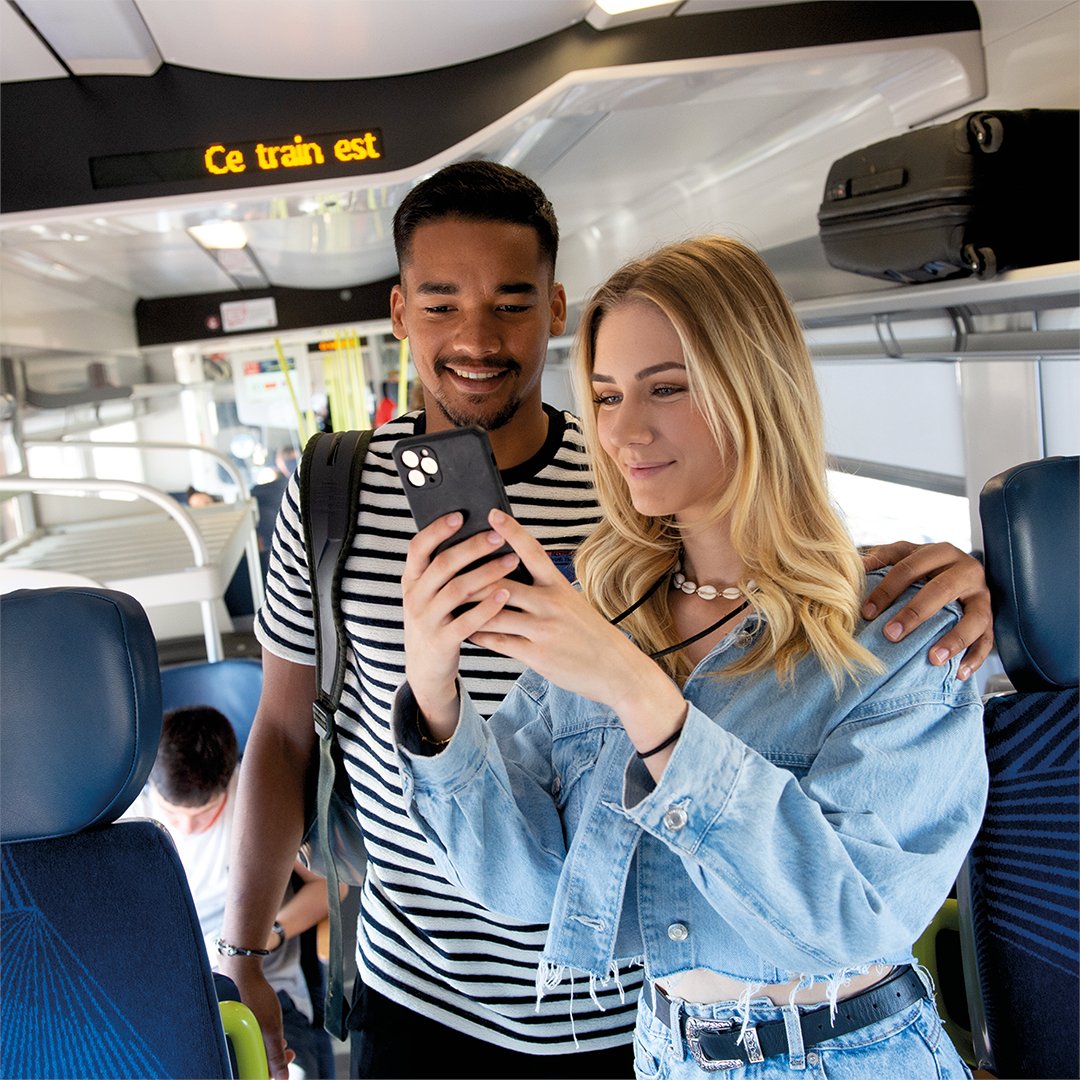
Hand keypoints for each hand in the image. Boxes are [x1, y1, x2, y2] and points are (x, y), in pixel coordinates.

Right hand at [221, 962, 293, 1079]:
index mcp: (234, 1053)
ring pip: (252, 1051)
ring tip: (282, 1040)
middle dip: (273, 1059)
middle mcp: (229, 1047)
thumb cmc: (254, 999)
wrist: (241, 972)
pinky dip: (261, 1038)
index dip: (273, 1071)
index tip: (288, 1059)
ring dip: (269, 1048)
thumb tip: (283, 1078)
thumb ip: (275, 1055)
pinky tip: (269, 1031)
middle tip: (289, 1050)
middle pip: (253, 1063)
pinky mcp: (233, 1026)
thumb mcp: (271, 1029)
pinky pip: (247, 1040)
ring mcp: (231, 1035)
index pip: (254, 1074)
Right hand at [400, 511, 527, 736]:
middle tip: (498, 536)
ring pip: (457, 590)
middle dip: (472, 548)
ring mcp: (426, 621)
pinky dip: (487, 607)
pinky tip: (506, 595)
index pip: (417, 548)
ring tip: (511, 561)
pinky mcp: (442, 642)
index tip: (459, 515)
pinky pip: (467, 621)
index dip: (436, 530)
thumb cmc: (436, 622)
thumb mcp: (429, 595)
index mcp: (411, 581)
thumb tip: (475, 535)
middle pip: (443, 565)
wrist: (425, 670)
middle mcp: (415, 598)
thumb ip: (443, 571)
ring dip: (486, 573)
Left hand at [470, 510, 682, 725]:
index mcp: (559, 586)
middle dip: (473, 577)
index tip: (491, 514)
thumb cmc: (590, 634)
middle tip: (449, 568)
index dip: (511, 531)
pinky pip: (499, 642)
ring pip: (494, 613)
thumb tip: (511, 577)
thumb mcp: (572, 603)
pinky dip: (480, 635)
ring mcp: (542, 630)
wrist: (615, 669)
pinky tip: (468, 631)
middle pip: (502, 583)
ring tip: (449, 603)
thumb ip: (544, 591)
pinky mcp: (536, 654)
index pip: (532, 550)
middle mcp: (550, 603)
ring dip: (470, 609)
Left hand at [861, 541, 992, 679]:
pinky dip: (975, 658)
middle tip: (891, 635)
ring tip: (932, 659)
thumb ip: (880, 558)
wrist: (961, 570)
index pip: (909, 567)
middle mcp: (965, 569)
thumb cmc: (923, 566)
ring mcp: (982, 594)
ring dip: (953, 640)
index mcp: (939, 552)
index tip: (866, 612)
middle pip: (941, 590)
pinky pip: (988, 639)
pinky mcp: (991, 617)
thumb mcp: (903, 555)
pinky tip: (959, 673)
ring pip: (973, 618)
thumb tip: (854, 566)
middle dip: (915, 614)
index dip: (886, 589)